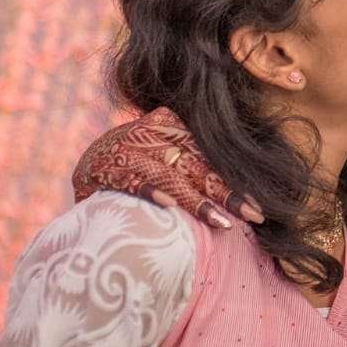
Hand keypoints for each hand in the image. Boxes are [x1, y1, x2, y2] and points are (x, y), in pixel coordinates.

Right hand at [71, 107, 262, 229]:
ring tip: (222, 223)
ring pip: (170, 176)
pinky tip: (170, 207)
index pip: (209, 154)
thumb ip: (198, 164)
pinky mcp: (103, 170)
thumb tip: (245, 195)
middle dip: (226, 193)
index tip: (258, 204)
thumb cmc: (140, 164)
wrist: (88, 164)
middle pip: (196, 165)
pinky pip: (132, 181)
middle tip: (254, 215)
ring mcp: (125, 150)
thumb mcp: (168, 154)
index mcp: (170, 123)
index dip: (235, 180)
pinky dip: (151, 192)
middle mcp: (149, 132)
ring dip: (196, 201)